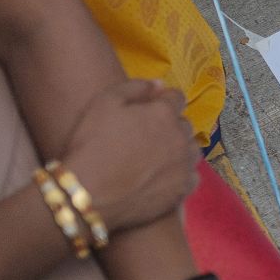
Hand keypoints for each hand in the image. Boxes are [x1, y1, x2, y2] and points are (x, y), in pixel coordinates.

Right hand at [60, 79, 199, 232]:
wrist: (88, 195)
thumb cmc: (92, 144)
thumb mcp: (104, 103)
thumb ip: (134, 87)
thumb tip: (159, 84)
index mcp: (164, 114)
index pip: (176, 98)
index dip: (164, 100)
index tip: (152, 107)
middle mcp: (181, 137)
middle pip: (184, 125)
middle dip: (170, 125)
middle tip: (149, 135)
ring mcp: (184, 165)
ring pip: (191, 150)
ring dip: (180, 148)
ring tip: (159, 156)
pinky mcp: (183, 190)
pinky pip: (191, 176)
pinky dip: (182, 174)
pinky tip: (166, 177)